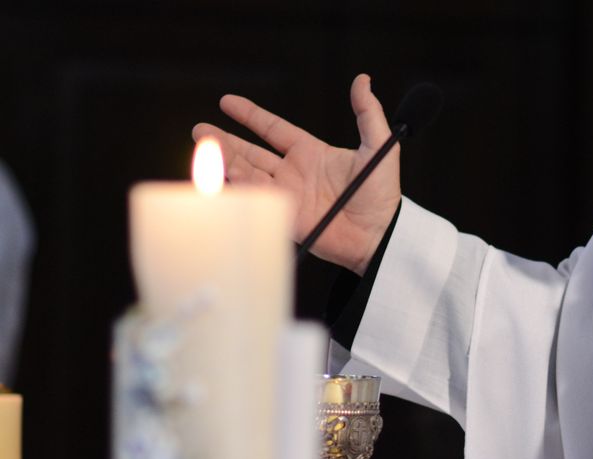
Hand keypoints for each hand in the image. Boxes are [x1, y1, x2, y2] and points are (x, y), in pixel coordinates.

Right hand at [192, 74, 400, 274]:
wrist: (381, 234)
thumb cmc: (383, 194)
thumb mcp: (380, 147)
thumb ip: (368, 113)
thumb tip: (363, 80)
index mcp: (312, 153)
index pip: (273, 129)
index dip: (249, 115)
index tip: (226, 102)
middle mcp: (295, 172)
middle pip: (251, 152)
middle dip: (224, 141)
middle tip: (200, 131)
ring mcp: (288, 195)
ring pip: (247, 173)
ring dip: (225, 161)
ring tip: (204, 147)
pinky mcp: (285, 217)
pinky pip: (255, 200)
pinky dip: (237, 188)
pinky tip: (220, 176)